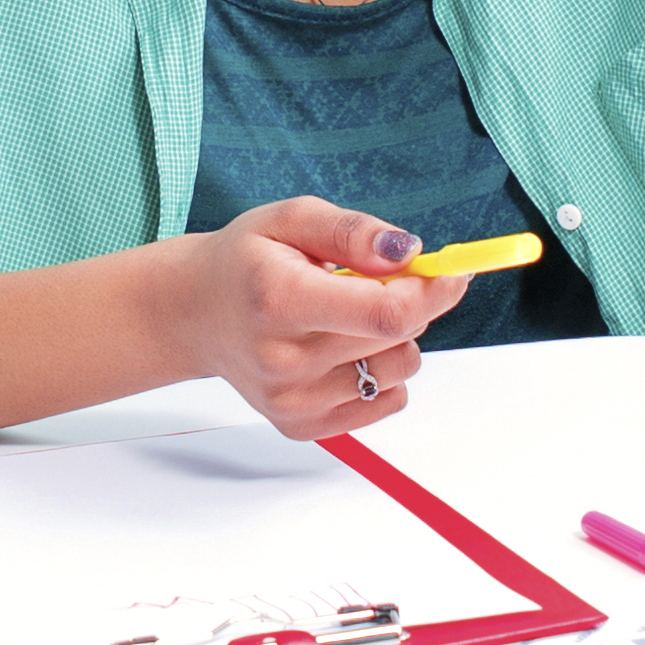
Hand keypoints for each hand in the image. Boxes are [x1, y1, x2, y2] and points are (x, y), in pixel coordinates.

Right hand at [168, 200, 469, 435]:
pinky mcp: (300, 425)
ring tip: (349, 316)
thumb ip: (352, 231)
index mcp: (280, 300)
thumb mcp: (292, 219)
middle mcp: (283, 360)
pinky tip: (341, 349)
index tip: (450, 271)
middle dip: (412, 303)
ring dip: (394, 339)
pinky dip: (380, 373)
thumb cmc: (245, 262)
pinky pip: (384, 402)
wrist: (194, 314)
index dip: (433, 291)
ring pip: (399, 372)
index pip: (386, 312)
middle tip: (382, 281)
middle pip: (399, 340)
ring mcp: (291, 400)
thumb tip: (409, 252)